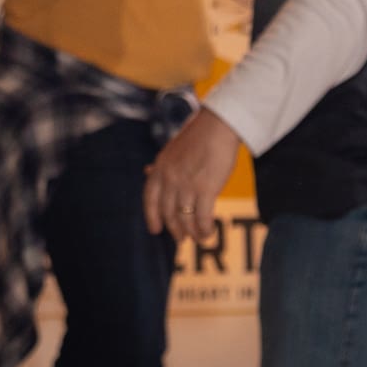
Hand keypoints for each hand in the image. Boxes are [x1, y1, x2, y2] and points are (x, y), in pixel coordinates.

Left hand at [142, 107, 242, 245]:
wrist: (218, 126)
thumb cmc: (199, 136)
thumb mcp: (172, 150)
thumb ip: (161, 165)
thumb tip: (147, 171)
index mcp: (160, 168)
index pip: (150, 199)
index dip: (151, 217)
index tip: (155, 230)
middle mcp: (170, 179)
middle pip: (168, 213)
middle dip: (175, 229)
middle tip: (182, 239)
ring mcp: (187, 185)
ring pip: (185, 219)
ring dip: (192, 233)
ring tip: (200, 239)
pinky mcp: (206, 189)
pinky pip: (202, 218)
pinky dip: (205, 229)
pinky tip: (209, 232)